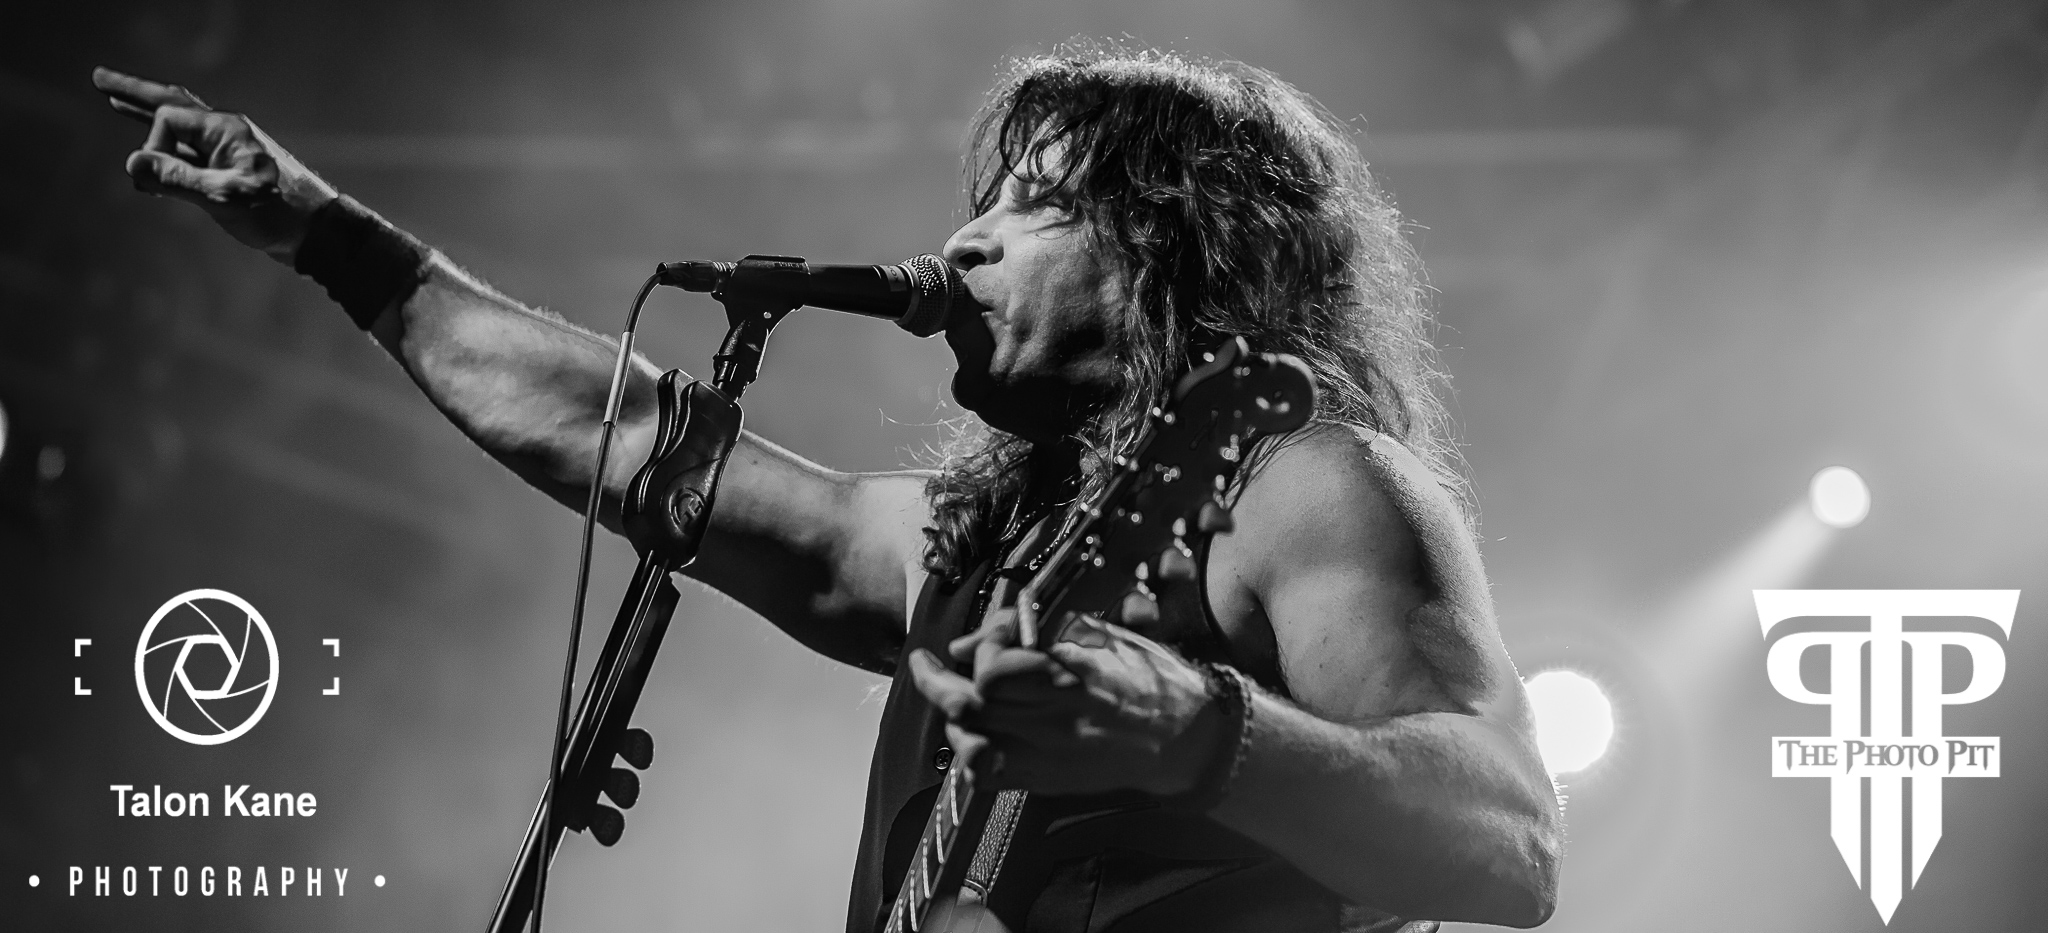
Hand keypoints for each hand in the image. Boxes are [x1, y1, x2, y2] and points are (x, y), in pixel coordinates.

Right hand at [93, 67, 336, 263]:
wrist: (317, 234)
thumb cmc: (279, 214)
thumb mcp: (224, 198)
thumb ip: (178, 179)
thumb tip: (134, 163)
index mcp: (226, 130)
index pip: (167, 121)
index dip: (152, 148)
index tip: (157, 183)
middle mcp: (226, 133)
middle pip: (171, 105)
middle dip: (134, 93)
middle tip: (98, 80)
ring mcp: (228, 152)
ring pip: (178, 128)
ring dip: (145, 116)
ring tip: (114, 100)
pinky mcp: (230, 172)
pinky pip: (189, 151)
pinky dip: (166, 147)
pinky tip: (154, 151)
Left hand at [907, 609, 1221, 796]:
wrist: (1182, 734)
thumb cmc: (1142, 674)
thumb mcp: (1093, 632)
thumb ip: (1025, 631)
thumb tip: (965, 644)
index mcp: (1072, 677)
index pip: (996, 669)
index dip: (982, 646)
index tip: (987, 637)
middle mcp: (1056, 721)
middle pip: (970, 707)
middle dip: (940, 683)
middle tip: (928, 666)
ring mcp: (1048, 756)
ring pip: (970, 741)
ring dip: (950, 715)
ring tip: (946, 696)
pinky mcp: (1046, 780)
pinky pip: (986, 775)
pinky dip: (967, 752)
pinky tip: (969, 734)